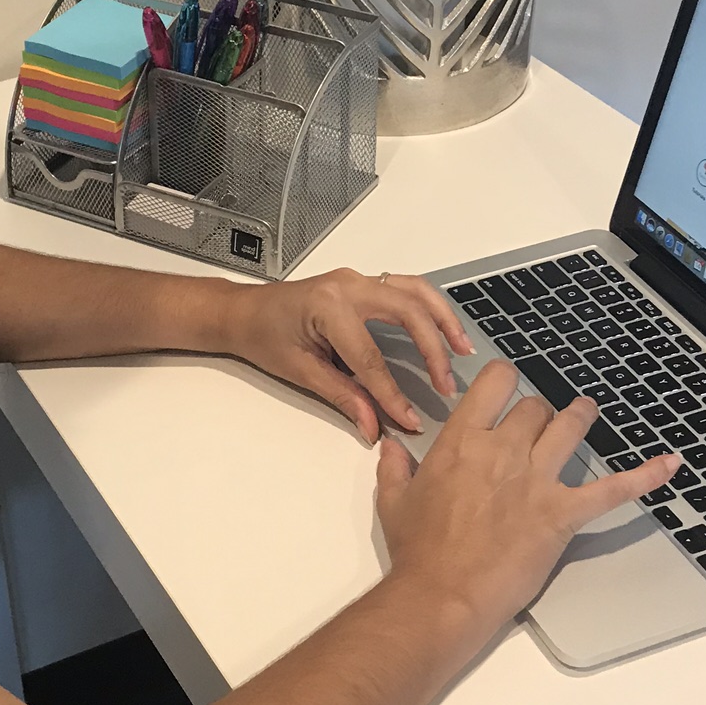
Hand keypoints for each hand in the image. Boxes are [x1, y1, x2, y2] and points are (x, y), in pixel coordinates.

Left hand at [218, 267, 472, 441]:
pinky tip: (444, 329)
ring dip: (443, 319)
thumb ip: (343, 396)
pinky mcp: (362, 282)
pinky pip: (406, 287)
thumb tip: (374, 426)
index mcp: (328, 307)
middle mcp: (348, 285)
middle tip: (447, 386)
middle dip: (432, 351)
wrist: (243, 312)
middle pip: (407, 313)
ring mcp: (357, 278)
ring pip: (415, 290)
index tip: (411, 420)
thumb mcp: (301, 372)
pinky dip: (430, 307)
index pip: (371, 358)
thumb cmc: (263, 337)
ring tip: (462, 350)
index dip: (393, 393)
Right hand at [375, 359, 679, 637]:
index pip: (496, 383)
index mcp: (461, 441)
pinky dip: (645, 476)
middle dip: (538, 413)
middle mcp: (502, 450)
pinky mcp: (562, 513)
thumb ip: (394, 467)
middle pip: (535, 408)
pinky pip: (612, 489)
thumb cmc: (417, 553)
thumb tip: (392, 446)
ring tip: (587, 411)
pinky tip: (670, 464)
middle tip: (539, 425)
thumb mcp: (393, 502)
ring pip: (570, 427)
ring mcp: (536, 480)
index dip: (506, 379)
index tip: (508, 387)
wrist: (442, 593)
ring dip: (581, 416)